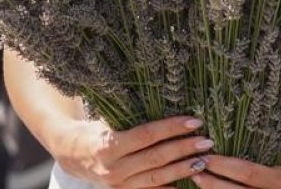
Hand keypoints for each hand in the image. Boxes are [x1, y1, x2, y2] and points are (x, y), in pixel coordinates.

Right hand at [56, 116, 215, 187]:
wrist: (73, 155)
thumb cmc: (96, 130)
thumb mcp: (108, 119)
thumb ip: (132, 115)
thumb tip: (168, 99)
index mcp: (108, 145)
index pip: (148, 135)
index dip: (172, 127)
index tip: (195, 121)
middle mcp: (113, 168)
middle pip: (156, 157)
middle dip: (184, 149)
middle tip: (206, 141)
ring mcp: (119, 184)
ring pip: (157, 177)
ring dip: (183, 169)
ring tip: (204, 160)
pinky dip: (171, 187)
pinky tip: (190, 181)